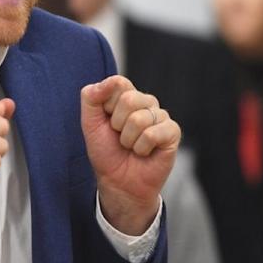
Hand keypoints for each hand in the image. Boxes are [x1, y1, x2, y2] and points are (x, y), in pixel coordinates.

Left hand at [80, 75, 180, 234]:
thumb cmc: (105, 151)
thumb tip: (110, 80)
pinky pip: (153, 134)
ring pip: (139, 119)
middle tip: (119, 136)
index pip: (118, 83)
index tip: (106, 122)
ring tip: (131, 146)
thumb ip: (91, 97)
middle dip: (116, 124)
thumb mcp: (89, 122)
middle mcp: (146, 102)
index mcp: (127, 95)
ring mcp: (161, 116)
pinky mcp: (172, 132)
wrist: (118, 182)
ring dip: (128, 140)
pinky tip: (144, 153)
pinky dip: (141, 148)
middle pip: (129, 99)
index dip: (107, 105)